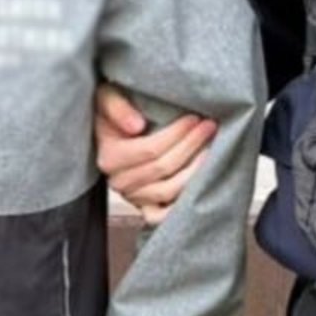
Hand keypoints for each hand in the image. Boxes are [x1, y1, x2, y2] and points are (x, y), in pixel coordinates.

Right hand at [94, 85, 216, 225]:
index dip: (177, 135)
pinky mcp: (143, 206)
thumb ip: (117, 107)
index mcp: (109, 156)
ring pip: (169, 191)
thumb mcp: (106, 98)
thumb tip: (137, 126)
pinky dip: (179, 208)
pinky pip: (161, 217)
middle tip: (209, 127)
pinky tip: (199, 189)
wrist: (105, 128)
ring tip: (210, 149)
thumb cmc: (111, 111)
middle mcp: (118, 181)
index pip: (150, 150)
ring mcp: (132, 196)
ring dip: (194, 170)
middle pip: (163, 168)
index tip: (195, 118)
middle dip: (191, 146)